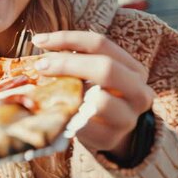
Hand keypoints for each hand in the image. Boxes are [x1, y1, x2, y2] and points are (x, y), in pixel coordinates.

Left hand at [32, 31, 154, 157]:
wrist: (112, 134)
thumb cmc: (96, 96)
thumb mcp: (93, 75)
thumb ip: (76, 61)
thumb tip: (42, 52)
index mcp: (133, 69)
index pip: (100, 44)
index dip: (68, 38)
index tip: (39, 40)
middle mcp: (138, 91)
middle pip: (105, 68)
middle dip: (67, 63)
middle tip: (40, 65)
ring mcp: (128, 118)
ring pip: (101, 100)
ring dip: (70, 92)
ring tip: (49, 90)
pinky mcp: (111, 138)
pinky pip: (85, 125)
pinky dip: (67, 115)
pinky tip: (52, 110)